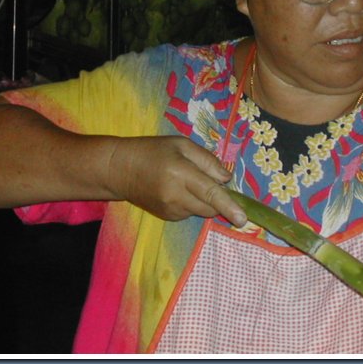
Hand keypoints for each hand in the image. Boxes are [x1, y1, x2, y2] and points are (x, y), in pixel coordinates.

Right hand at [106, 136, 247, 227]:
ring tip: (185, 180)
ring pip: (201, 211)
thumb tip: (226, 179)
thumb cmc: (152, 151)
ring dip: (203, 200)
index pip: (210, 193)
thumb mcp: (181, 144)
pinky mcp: (166, 217)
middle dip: (218, 198)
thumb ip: (207, 160)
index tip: (243, 218)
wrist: (119, 169)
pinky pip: (189, 213)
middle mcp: (175, 196)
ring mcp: (170, 210)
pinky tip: (176, 189)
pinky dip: (191, 203)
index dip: (228, 205)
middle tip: (206, 177)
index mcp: (180, 173)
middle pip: (210, 207)